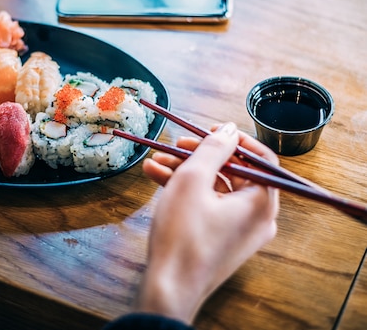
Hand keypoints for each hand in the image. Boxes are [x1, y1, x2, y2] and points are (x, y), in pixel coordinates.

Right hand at [137, 122, 278, 323]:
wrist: (168, 287)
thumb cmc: (182, 234)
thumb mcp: (192, 180)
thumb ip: (212, 149)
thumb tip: (230, 130)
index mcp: (262, 202)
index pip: (261, 158)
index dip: (234, 140)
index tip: (209, 130)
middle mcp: (258, 217)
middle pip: (233, 172)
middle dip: (200, 156)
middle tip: (175, 145)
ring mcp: (240, 231)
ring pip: (216, 189)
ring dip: (186, 172)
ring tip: (154, 162)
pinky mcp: (221, 240)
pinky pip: (209, 206)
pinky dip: (187, 192)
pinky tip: (156, 178)